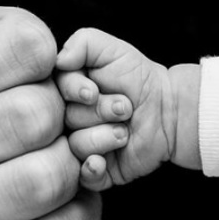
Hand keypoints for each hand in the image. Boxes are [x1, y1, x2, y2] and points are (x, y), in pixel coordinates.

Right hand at [55, 28, 179, 188]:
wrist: (168, 110)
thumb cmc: (137, 78)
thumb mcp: (111, 49)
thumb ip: (82, 43)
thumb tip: (57, 60)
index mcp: (62, 94)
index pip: (50, 93)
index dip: (73, 92)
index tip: (93, 91)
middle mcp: (63, 122)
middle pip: (64, 121)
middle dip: (99, 112)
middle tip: (125, 108)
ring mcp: (77, 148)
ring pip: (75, 147)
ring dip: (105, 136)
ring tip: (126, 130)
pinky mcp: (94, 171)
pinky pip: (81, 177)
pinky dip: (91, 169)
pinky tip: (103, 161)